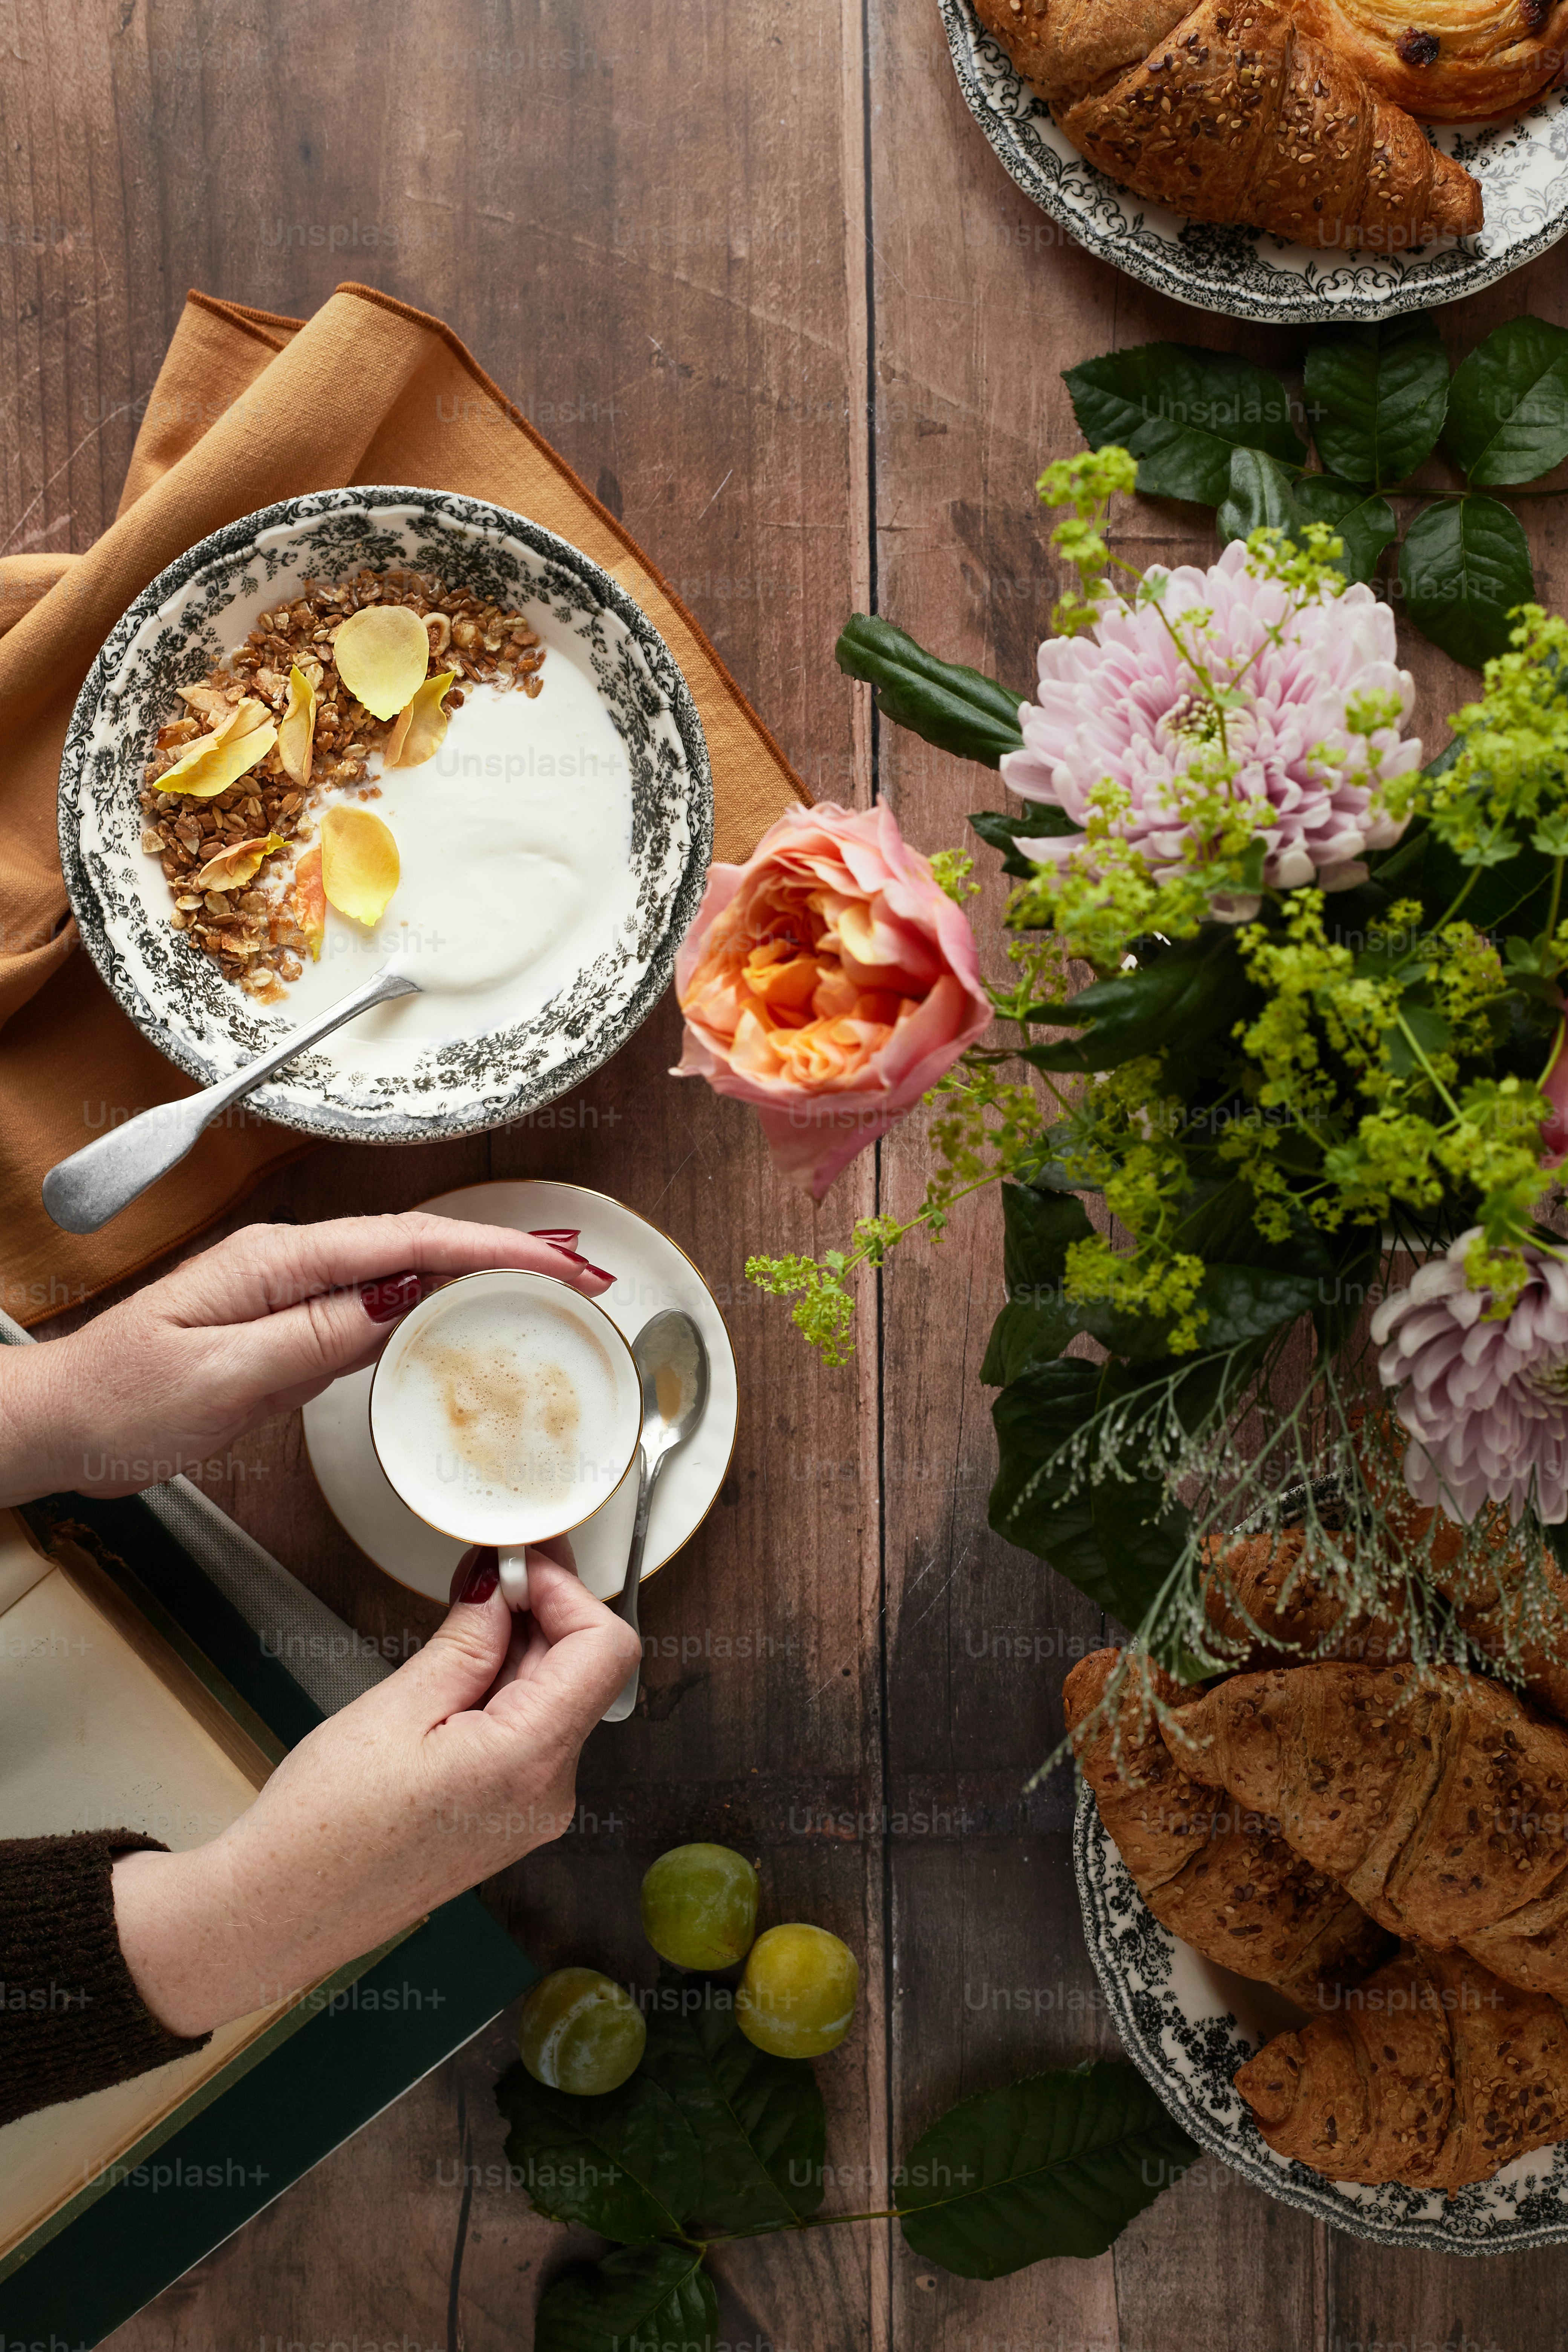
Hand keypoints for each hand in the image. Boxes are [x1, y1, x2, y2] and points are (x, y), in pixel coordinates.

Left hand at [0, 1210, 611, 1503]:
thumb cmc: (122, 1402)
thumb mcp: (221, 1373)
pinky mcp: (293, 1330)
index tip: (560, 1261)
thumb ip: (315, 1333)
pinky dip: (438, 1311)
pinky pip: (379, 1313)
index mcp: (278, 1262)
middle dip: (510, 1255)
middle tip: (586, 1274)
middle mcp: (292, 1266)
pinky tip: (473, 1322)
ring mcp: (294, 1295)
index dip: (494, 1250)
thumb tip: (401, 1296)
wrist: (62, 1424)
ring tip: (555, 1290)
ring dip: (484, 1280)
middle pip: (422, 1248)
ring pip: (408, 1277)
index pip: (408, 1243)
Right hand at [111, 1548, 640, 2036]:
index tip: (519, 1562)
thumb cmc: (323, 1825)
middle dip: (543, 1611)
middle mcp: (550, 1794)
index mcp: (530, 1763)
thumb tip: (500, 1588)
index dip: (568, 1592)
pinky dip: (507, 1690)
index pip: (605, 1650)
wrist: (282, 1913)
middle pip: (584, 1672)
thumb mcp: (396, 1708)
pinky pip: (532, 1735)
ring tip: (466, 1614)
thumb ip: (466, 1642)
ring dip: (522, 1648)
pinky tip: (459, 1670)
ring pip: (558, 1701)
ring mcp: (533, 1812)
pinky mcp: (510, 1819)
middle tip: (490, 1566)